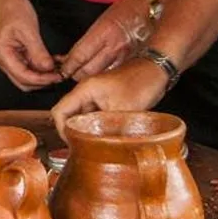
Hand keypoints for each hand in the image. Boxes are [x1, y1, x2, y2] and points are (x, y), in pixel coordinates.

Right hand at [0, 0, 61, 90]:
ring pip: (26, 78)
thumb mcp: (29, 31)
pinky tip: (52, 63)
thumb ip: (38, 51)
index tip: (57, 76)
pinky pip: (28, 69)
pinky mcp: (15, 57)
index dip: (41, 80)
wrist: (9, 1)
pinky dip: (40, 69)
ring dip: (42, 76)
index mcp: (2, 54)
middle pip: (23, 82)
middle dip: (42, 81)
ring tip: (57, 69)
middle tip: (59, 75)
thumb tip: (48, 68)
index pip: (23, 76)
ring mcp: (8, 60)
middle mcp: (3, 61)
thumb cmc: (15, 12)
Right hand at [50, 58, 169, 136]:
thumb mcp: (123, 109)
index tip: (72, 143)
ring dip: (88, 132)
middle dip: (74, 133)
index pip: (59, 112)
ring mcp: (97, 97)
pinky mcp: (108, 102)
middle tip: (83, 148)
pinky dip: (99, 129)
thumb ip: (106, 128)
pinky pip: (96, 118)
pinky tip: (108, 138)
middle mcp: (87, 92)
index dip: (62, 130)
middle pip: (70, 117)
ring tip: (97, 145)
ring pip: (84, 119)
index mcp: (85, 90)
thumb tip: (98, 147)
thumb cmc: (142, 81)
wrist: (158, 70)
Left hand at [60, 0, 149, 80]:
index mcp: (104, 32)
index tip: (61, 70)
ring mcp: (125, 57)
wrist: (151, 10)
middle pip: (88, 71)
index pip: (80, 55)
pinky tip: (101, 77)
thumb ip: (87, 39)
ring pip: (101, 76)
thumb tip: (71, 56)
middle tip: (70, 73)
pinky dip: (105, 78)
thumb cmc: (126, 10)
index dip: (67, 66)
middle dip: (75, 74)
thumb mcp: (102, 19)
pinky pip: (114, 76)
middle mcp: (115, 47)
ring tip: (84, 75)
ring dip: (90, 78)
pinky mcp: (133, 63)